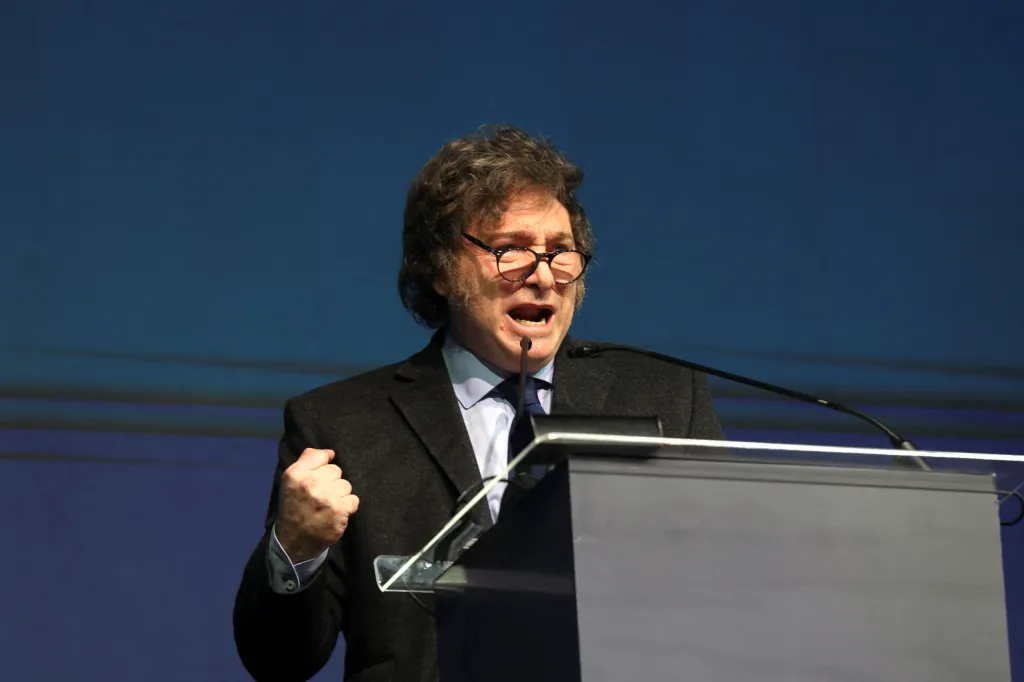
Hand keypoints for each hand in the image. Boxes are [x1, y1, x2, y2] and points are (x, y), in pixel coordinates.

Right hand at [274, 448, 359, 562]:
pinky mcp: (339, 510)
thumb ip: (307, 461)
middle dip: (331, 482)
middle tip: (321, 496)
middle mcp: (310, 483)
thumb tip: (329, 452)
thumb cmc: (294, 507)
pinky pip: (354, 499)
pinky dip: (347, 507)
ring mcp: (326, 497)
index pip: (322, 456)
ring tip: (328, 506)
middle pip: (336, 470)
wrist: (293, 541)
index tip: (319, 478)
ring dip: (340, 495)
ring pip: (346, 485)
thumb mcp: (291, 481)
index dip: (323, 467)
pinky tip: (336, 513)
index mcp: (296, 474)